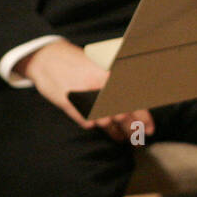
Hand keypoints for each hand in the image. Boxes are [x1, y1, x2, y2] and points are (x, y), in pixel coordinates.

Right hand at [18, 40, 154, 139]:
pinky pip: (87, 122)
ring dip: (116, 133)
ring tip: (121, 138)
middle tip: (138, 139)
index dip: (144, 118)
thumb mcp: (102, 66)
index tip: (150, 129)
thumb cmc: (79, 62)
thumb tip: (136, 100)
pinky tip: (99, 128)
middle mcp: (101, 87)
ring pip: (106, 122)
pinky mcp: (70, 104)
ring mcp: (85, 97)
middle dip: (133, 130)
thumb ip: (118, 83)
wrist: (47, 57)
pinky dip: (94, 126)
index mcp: (112, 76)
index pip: (134, 101)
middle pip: (123, 115)